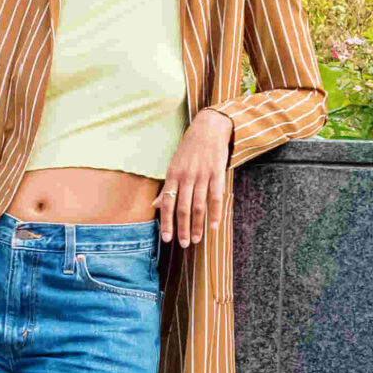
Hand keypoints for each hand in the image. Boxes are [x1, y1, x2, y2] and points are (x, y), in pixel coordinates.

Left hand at [158, 109, 233, 245]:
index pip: (166, 204)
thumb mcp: (173, 165)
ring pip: (198, 206)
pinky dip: (215, 213)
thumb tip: (154, 205)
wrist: (208, 128)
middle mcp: (186, 177)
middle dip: (182, 229)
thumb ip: (166, 187)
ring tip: (197, 240)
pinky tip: (214, 226)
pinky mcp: (217, 173)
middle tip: (184, 244)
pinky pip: (215, 197)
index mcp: (172, 175)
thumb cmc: (189, 149)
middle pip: (182, 208)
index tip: (165, 239)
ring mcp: (202, 175)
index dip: (166, 222)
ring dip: (198, 225)